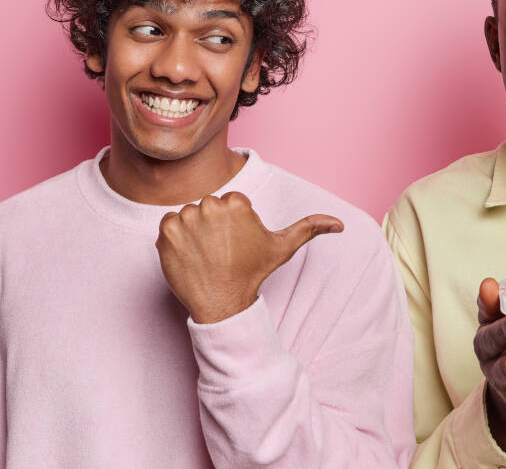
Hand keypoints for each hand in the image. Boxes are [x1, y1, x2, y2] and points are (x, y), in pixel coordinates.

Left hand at [156, 192, 342, 323]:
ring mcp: (186, 218)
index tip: (235, 244)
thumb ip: (309, 228)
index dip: (232, 224)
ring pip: (187, 216)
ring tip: (206, 254)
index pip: (228, 204)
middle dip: (212, 226)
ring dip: (193, 232)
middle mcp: (210, 205)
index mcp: (236, 202)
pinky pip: (168, 225)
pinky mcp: (166, 232)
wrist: (222, 303)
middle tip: (220, 251)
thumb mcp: (282, 248)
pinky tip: (190, 256)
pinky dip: (175, 239)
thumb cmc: (252, 273)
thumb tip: (340, 224)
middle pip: (207, 208)